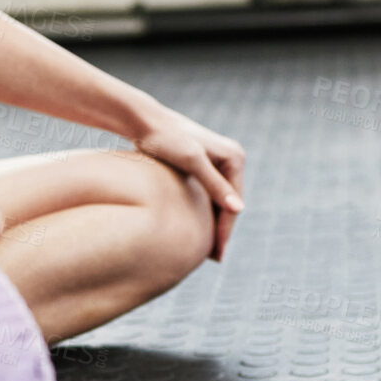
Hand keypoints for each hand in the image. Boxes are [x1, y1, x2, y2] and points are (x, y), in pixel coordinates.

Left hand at [129, 105, 245, 262]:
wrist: (142, 121)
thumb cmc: (164, 138)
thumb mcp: (190, 161)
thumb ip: (213, 185)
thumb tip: (238, 209)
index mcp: (234, 157)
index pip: (233, 203)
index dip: (225, 230)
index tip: (218, 254)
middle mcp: (231, 158)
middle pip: (228, 203)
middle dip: (221, 230)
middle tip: (214, 259)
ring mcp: (217, 161)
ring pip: (217, 200)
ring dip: (212, 223)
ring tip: (205, 251)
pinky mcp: (201, 164)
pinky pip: (206, 194)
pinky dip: (202, 212)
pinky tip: (194, 229)